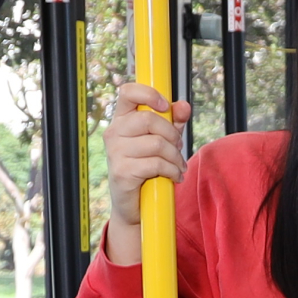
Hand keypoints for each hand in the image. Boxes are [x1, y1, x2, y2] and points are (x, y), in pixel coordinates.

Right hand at [100, 82, 191, 265]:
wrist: (135, 205)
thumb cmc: (147, 168)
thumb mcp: (163, 140)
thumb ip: (173, 121)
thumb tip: (183, 106)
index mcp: (121, 119)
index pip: (128, 92)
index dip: (148, 93)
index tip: (165, 106)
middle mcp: (113, 133)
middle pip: (149, 120)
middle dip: (172, 135)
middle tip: (178, 148)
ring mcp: (115, 153)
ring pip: (156, 144)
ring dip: (175, 156)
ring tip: (178, 165)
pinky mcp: (122, 172)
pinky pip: (156, 164)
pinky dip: (172, 171)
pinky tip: (175, 176)